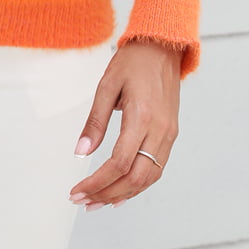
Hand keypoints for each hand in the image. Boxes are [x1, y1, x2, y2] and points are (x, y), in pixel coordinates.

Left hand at [69, 39, 182, 208]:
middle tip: (83, 202)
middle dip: (107, 194)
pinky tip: (121, 191)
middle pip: (135, 177)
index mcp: (142, 116)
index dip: (97, 183)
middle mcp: (160, 130)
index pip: (119, 163)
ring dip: (122, 194)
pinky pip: (156, 168)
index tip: (77, 191)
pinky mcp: (171, 134)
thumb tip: (80, 153)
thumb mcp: (106, 85)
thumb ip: (95, 121)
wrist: (163, 46)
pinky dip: (138, 184)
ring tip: (97, 202)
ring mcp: (169, 134)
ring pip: (149, 178)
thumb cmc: (133, 62)